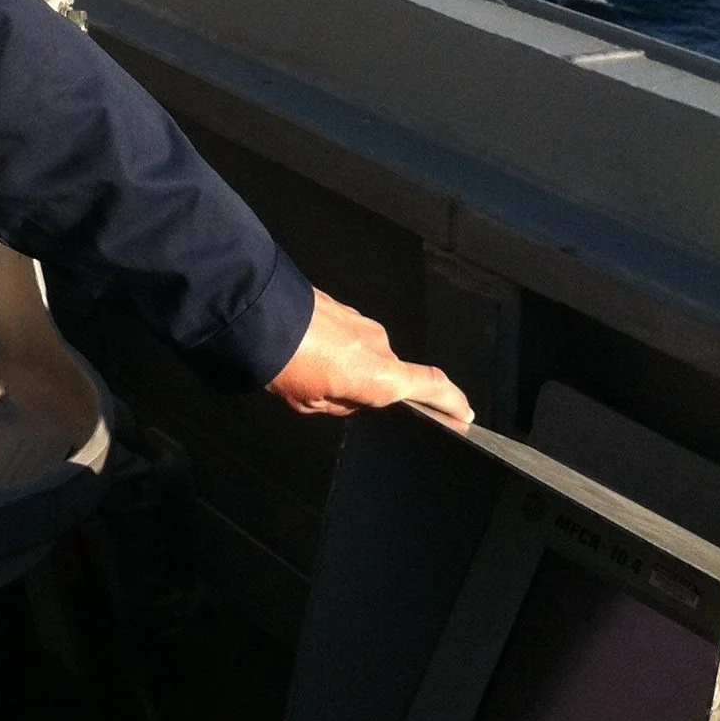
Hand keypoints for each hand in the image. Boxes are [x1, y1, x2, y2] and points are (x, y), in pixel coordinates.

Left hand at [266, 286, 473, 425]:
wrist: (255, 312)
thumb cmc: (284, 364)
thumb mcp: (313, 405)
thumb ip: (344, 406)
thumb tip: (354, 398)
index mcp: (380, 376)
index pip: (431, 387)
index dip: (451, 402)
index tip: (464, 414)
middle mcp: (379, 344)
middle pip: (387, 375)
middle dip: (366, 389)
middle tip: (327, 397)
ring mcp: (360, 320)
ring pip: (364, 354)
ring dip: (345, 366)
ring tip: (305, 373)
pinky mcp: (340, 305)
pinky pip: (346, 335)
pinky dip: (333, 347)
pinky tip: (303, 353)